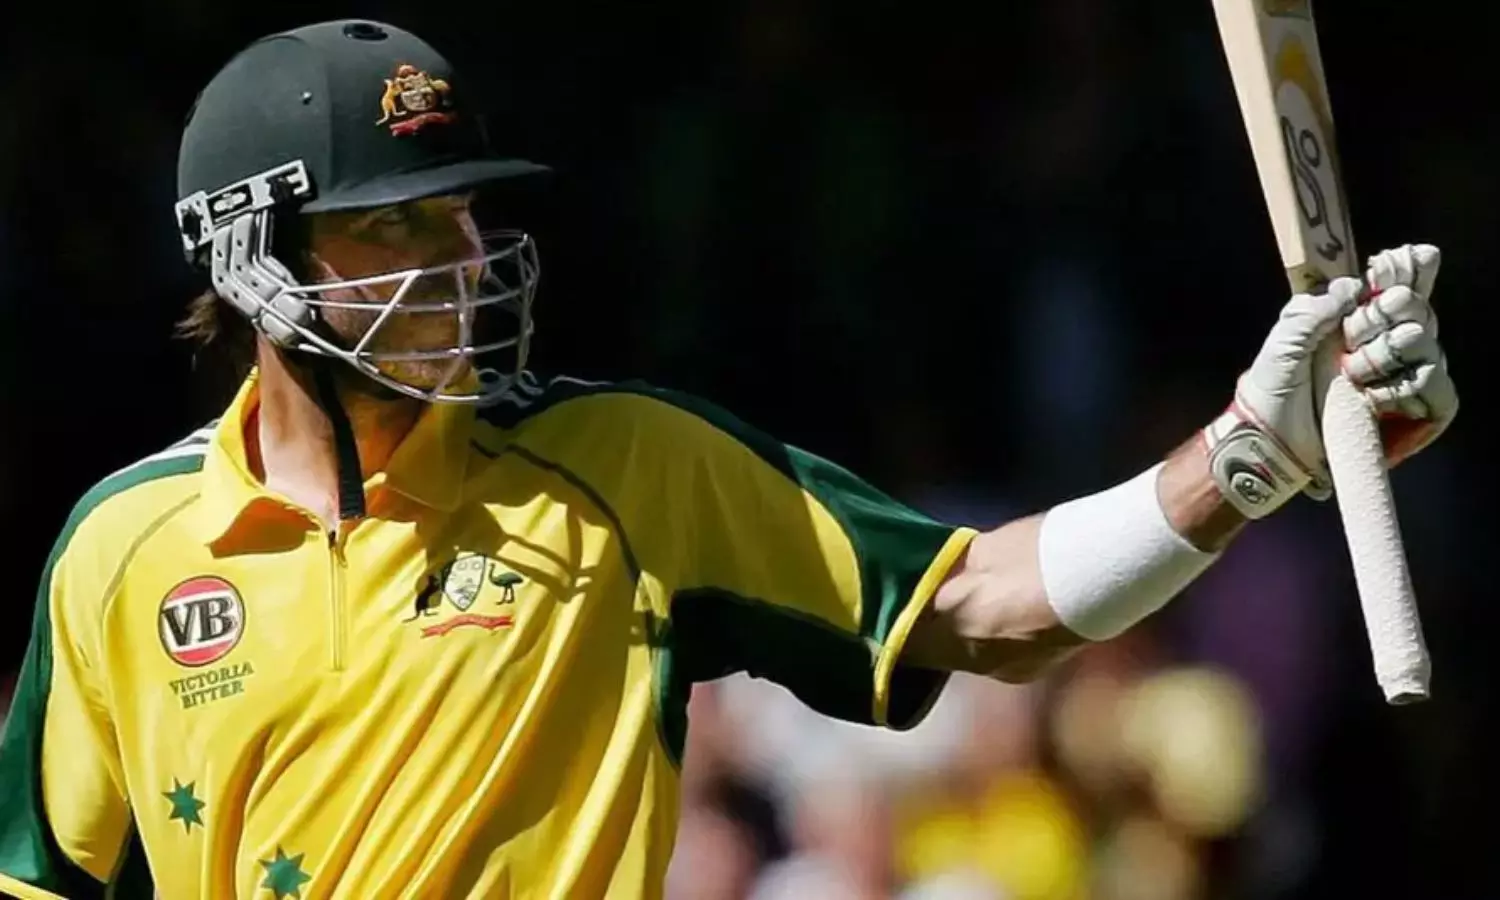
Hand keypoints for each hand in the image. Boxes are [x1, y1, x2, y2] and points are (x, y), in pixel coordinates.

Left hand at [1202, 244, 1457, 516]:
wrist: (1273, 439)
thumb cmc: (1275, 389)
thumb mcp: (1284, 340)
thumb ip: (1314, 308)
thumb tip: (1353, 286)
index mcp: (1357, 319)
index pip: (1398, 283)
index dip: (1401, 270)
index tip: (1382, 270)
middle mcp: (1388, 342)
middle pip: (1416, 306)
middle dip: (1382, 314)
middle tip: (1350, 335)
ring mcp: (1406, 375)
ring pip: (1426, 341)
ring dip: (1385, 353)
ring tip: (1351, 374)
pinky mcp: (1418, 411)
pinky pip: (1439, 388)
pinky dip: (1406, 387)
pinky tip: (1373, 397)